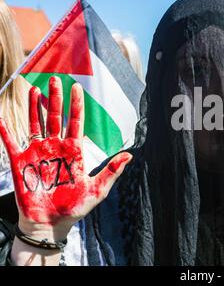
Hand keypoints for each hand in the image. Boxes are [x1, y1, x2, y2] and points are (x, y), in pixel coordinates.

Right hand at [0, 77, 131, 242]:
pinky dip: (5, 130)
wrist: (51, 224)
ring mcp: (38, 153)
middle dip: (56, 99)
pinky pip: (11, 143)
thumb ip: (112, 171)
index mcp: (74, 151)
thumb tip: (130, 155)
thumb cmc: (75, 208)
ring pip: (36, 124)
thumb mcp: (97, 190)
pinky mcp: (21, 163)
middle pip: (55, 117)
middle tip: (55, 79)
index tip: (77, 88)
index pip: (75, 123)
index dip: (76, 105)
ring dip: (34, 107)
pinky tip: (0, 117)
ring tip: (33, 89)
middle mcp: (56, 147)